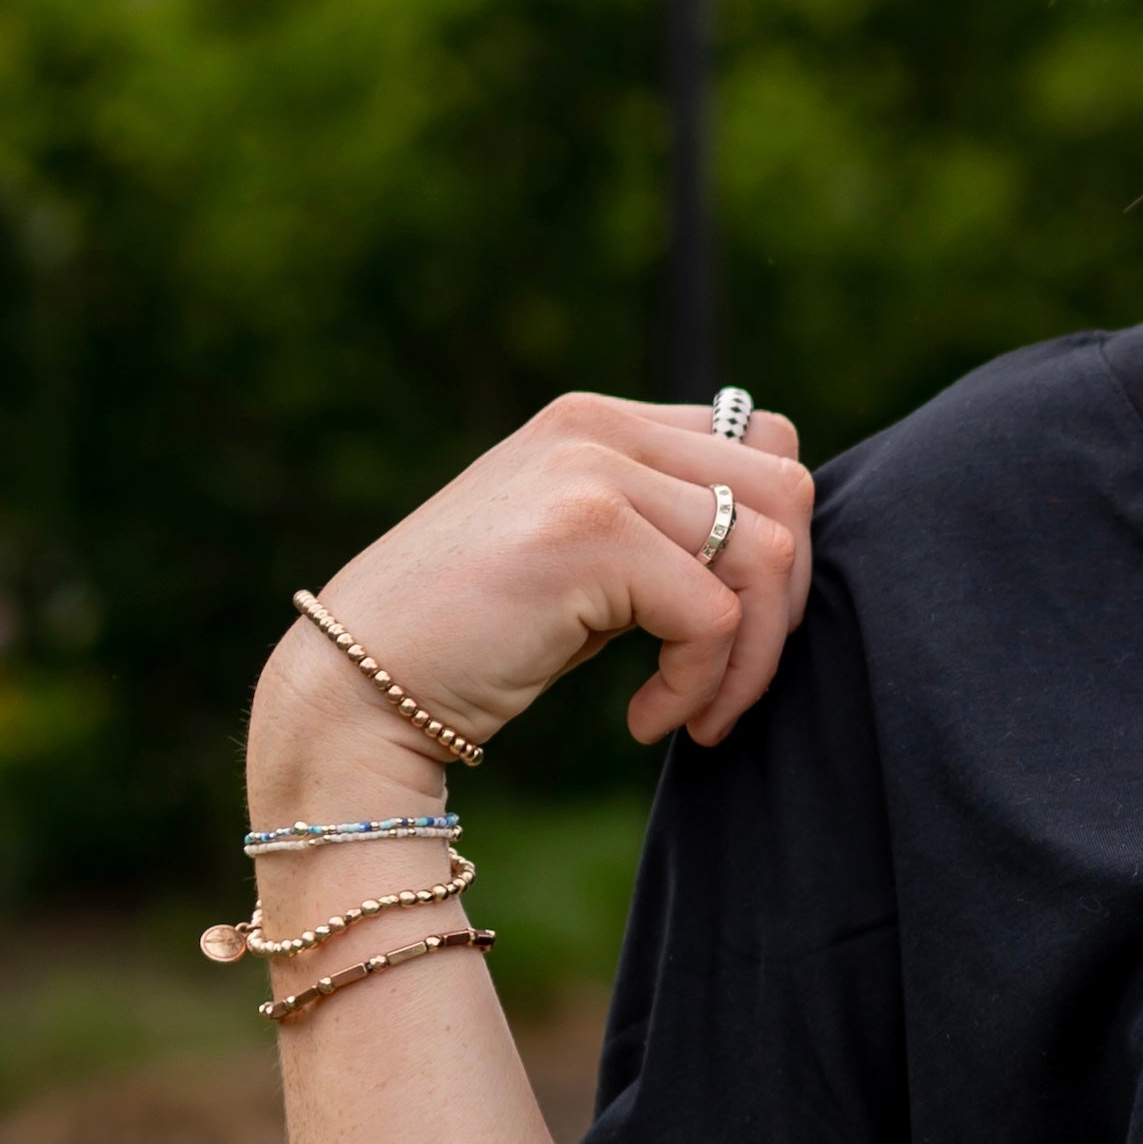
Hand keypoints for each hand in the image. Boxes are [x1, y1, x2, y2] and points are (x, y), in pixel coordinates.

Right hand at [248, 393, 815, 796]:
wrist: (356, 688)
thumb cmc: (477, 640)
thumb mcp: (588, 560)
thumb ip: (667, 528)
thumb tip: (787, 545)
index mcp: (599, 422)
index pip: (765, 447)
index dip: (783, 545)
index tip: (738, 631)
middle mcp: (597, 428)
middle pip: (786, 491)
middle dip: (783, 603)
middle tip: (732, 680)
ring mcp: (591, 472)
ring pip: (766, 556)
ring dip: (749, 659)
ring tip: (696, 715)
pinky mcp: (588, 536)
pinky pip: (714, 617)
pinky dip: (700, 687)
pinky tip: (645, 721)